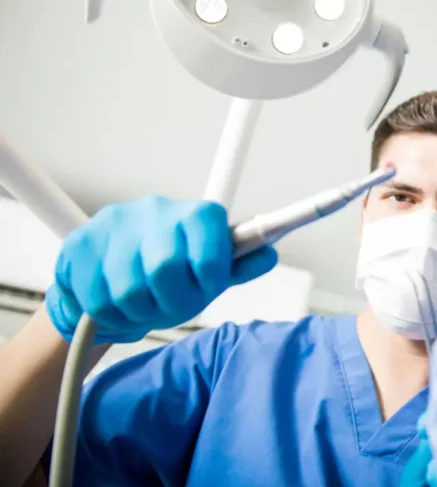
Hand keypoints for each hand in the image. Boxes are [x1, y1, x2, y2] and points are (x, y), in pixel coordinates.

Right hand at [45, 195, 276, 342]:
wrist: (110, 268)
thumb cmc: (173, 271)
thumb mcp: (212, 270)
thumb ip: (239, 265)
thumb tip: (268, 255)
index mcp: (197, 214)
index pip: (210, 251)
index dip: (208, 282)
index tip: (204, 290)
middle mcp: (156, 210)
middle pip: (165, 271)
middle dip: (171, 303)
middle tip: (170, 307)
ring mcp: (114, 224)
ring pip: (128, 290)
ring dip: (138, 313)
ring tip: (143, 308)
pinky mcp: (79, 244)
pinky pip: (94, 297)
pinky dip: (108, 316)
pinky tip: (116, 308)